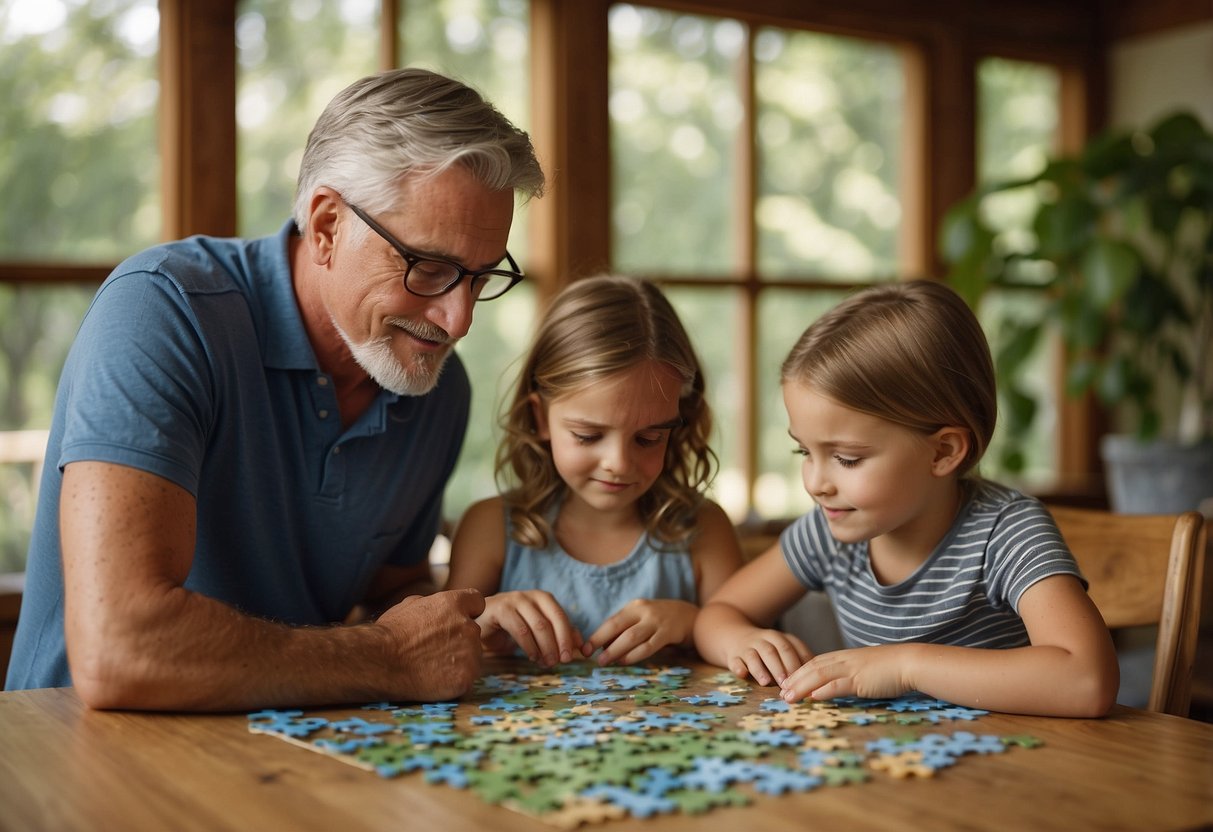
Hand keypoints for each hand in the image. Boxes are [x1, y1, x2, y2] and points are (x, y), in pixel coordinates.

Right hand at [375, 588, 484, 700]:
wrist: (379, 663)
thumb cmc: (389, 634)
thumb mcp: (409, 605)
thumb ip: (433, 604)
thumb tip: (439, 606)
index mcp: (454, 604)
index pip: (477, 602)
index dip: (467, 612)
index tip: (456, 622)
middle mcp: (467, 626)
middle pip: (474, 632)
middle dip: (460, 639)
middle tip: (436, 650)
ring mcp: (470, 653)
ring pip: (473, 657)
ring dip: (459, 661)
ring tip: (432, 666)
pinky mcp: (466, 678)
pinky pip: (466, 679)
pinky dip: (454, 682)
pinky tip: (435, 680)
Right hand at [476, 590, 584, 666]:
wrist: (479, 623)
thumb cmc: (510, 627)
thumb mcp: (537, 631)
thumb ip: (558, 634)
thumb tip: (581, 644)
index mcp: (543, 598)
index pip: (561, 616)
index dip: (568, 637)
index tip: (570, 657)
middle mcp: (530, 595)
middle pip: (551, 620)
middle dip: (559, 643)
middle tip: (561, 662)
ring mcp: (514, 600)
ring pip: (537, 625)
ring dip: (545, 647)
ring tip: (547, 663)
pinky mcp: (500, 609)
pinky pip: (520, 630)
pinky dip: (529, 646)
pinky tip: (532, 658)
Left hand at [588, 599, 696, 665]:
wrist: (691, 616)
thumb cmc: (661, 621)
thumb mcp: (642, 619)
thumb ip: (626, 629)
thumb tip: (603, 648)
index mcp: (634, 607)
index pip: (611, 621)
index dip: (597, 636)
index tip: (584, 649)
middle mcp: (644, 611)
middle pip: (618, 627)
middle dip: (601, 642)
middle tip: (592, 658)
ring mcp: (657, 621)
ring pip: (631, 637)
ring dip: (616, 650)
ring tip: (605, 661)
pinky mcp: (668, 633)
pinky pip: (648, 646)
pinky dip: (634, 655)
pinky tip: (625, 661)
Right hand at [720, 626, 812, 685]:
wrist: (735, 636)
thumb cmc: (768, 651)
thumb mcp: (783, 651)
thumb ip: (798, 662)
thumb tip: (818, 682)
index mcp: (780, 638)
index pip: (793, 647)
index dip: (799, 662)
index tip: (806, 679)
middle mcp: (764, 640)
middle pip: (775, 651)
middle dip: (782, 667)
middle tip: (787, 684)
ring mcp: (748, 647)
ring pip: (755, 655)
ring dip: (761, 669)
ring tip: (766, 683)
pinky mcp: (733, 655)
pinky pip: (735, 660)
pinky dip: (738, 667)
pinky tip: (742, 674)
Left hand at [779, 644, 915, 702]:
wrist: (909, 662)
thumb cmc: (891, 668)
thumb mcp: (865, 670)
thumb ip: (850, 676)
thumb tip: (836, 685)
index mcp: (845, 657)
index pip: (815, 662)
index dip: (799, 672)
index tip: (787, 683)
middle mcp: (844, 660)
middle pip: (811, 667)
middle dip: (794, 680)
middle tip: (780, 692)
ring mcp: (851, 669)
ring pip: (819, 675)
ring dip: (801, 686)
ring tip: (788, 697)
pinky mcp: (860, 679)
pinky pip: (838, 684)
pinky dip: (824, 690)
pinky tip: (813, 697)